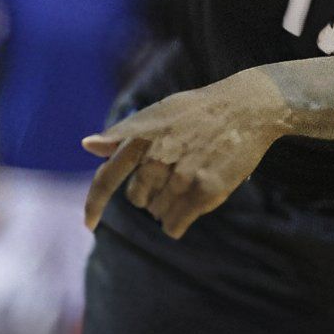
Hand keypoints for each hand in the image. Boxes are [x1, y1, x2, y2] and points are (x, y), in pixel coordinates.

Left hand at [81, 69, 289, 238]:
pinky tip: (195, 202)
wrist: (246, 108)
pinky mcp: (205, 190)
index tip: (89, 224)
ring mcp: (181, 176)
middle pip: (138, 200)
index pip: (106, 178)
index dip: (94, 204)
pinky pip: (176, 225)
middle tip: (177, 172)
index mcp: (141, 138)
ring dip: (171, 205)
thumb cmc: (199, 111)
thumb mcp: (158, 113)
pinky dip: (180, 222)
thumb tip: (87, 145)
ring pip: (159, 213)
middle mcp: (157, 157)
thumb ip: (122, 133)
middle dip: (153, 193)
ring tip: (193, 179)